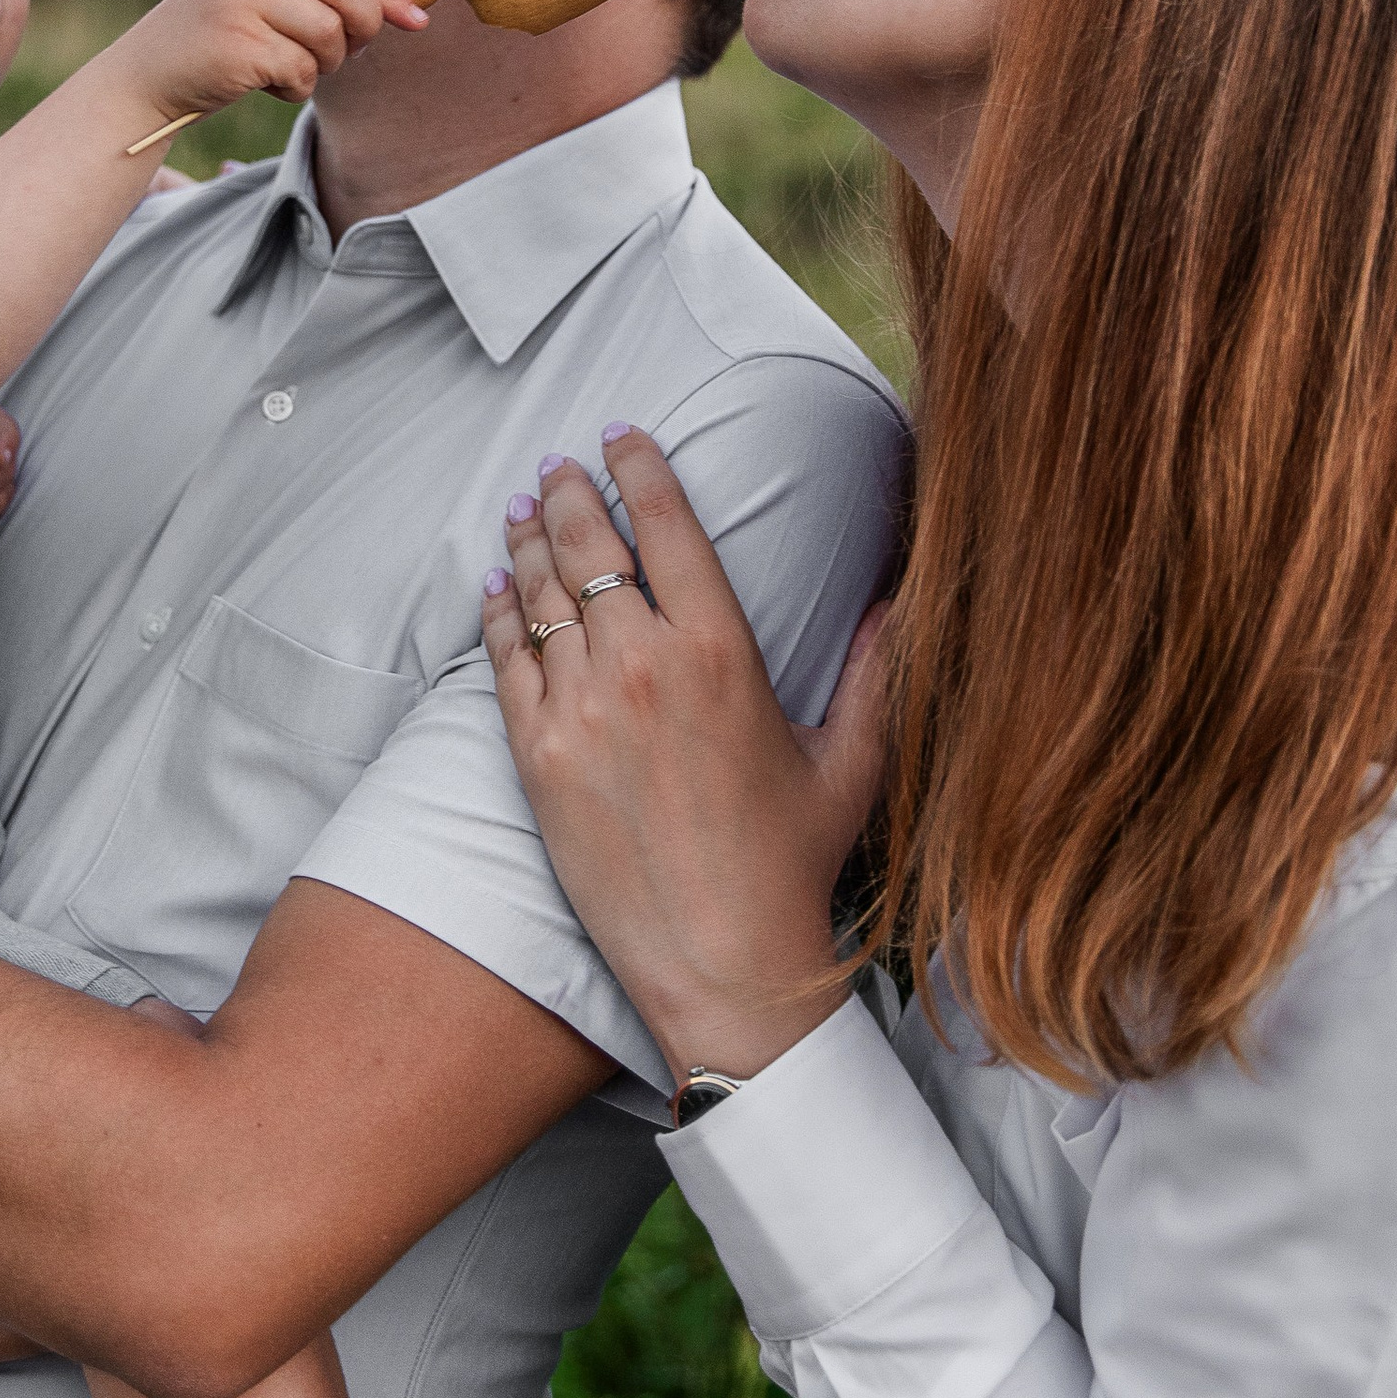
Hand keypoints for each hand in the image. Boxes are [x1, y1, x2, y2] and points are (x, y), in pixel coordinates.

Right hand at [112, 0, 428, 129]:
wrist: (143, 78)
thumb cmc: (213, 43)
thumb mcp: (262, 3)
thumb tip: (397, 10)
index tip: (418, 22)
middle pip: (349, 2)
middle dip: (356, 37)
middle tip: (335, 56)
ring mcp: (244, 6)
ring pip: (328, 40)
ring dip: (318, 68)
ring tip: (283, 69)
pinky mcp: (238, 47)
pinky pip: (300, 72)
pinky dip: (292, 88)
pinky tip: (263, 84)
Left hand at [480, 430, 891, 1083]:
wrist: (721, 963)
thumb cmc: (792, 865)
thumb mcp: (851, 760)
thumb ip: (876, 670)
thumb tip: (900, 598)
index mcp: (723, 651)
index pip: (667, 525)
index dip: (640, 466)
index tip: (623, 434)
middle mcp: (645, 665)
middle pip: (590, 544)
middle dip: (573, 490)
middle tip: (563, 464)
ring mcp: (582, 709)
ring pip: (540, 592)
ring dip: (528, 538)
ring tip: (524, 506)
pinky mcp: (538, 755)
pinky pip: (506, 659)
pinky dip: (497, 611)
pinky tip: (496, 584)